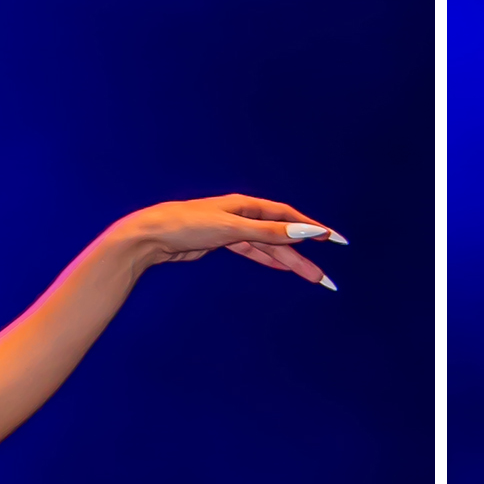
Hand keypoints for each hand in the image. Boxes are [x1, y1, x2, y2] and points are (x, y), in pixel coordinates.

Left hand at [112, 194, 343, 288]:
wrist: (150, 236)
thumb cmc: (186, 225)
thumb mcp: (231, 228)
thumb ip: (268, 232)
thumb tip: (305, 231)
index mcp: (246, 205)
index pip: (288, 217)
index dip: (313, 228)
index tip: (334, 239)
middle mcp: (242, 214)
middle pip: (280, 236)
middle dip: (303, 256)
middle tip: (324, 277)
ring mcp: (232, 229)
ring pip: (268, 247)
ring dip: (288, 261)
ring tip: (311, 276)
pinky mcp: (221, 243)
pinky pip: (252, 251)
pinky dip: (268, 259)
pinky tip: (282, 266)